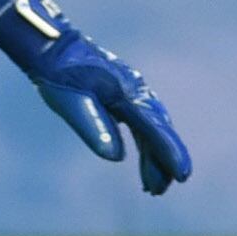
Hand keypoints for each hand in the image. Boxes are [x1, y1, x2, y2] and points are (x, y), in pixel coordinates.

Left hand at [0, 0, 194, 191]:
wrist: (54, 47)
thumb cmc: (59, 74)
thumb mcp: (72, 103)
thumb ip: (95, 127)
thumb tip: (115, 157)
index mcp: (125, 94)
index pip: (153, 129)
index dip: (169, 153)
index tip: (183, 175)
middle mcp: (136, 91)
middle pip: (159, 130)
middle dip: (165, 160)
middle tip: (167, 188)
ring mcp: (134, 90)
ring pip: (153, 127)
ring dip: (156, 155)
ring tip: (154, 186)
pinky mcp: (126, 93)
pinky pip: (144, 121)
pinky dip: (148, 142)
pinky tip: (145, 157)